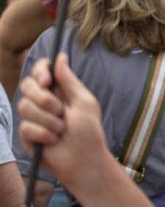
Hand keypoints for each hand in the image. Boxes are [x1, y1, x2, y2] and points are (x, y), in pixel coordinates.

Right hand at [16, 53, 111, 190]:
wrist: (82, 159)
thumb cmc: (88, 130)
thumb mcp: (83, 101)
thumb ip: (69, 80)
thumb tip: (60, 57)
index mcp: (59, 90)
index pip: (41, 71)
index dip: (39, 71)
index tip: (46, 80)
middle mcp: (43, 102)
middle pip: (27, 86)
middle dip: (42, 97)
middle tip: (59, 110)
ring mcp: (33, 118)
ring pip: (24, 106)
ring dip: (47, 119)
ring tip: (61, 128)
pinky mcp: (27, 135)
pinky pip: (25, 127)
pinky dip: (43, 133)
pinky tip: (53, 140)